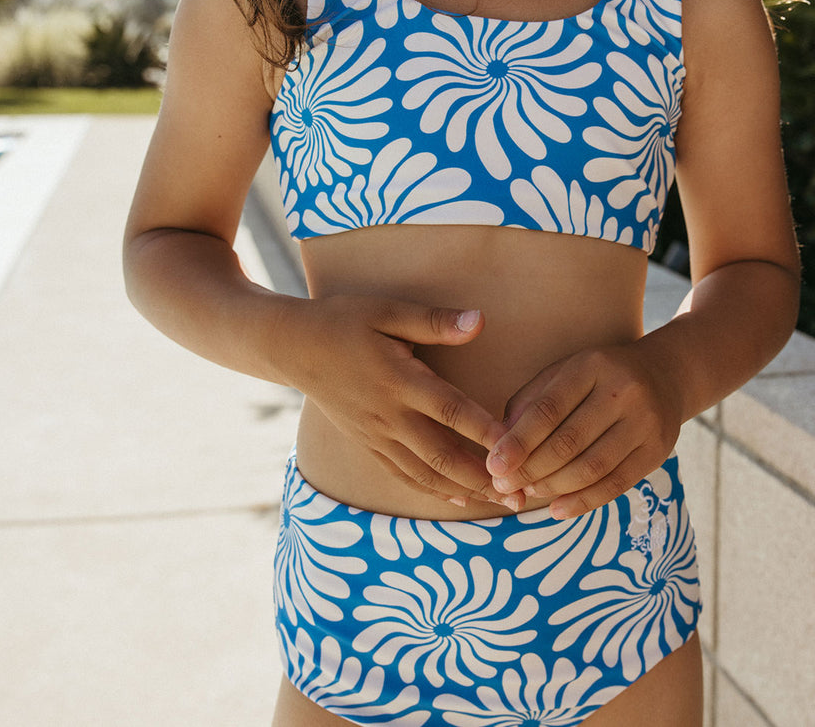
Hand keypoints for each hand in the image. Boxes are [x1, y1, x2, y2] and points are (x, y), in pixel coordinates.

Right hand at [289, 294, 507, 504]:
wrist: (293, 347)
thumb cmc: (343, 322)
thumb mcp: (387, 311)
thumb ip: (434, 321)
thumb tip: (480, 321)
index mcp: (400, 380)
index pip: (452, 411)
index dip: (486, 431)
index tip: (519, 446)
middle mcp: (390, 415)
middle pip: (444, 455)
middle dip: (484, 477)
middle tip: (521, 495)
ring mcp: (377, 434)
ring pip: (426, 473)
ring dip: (465, 490)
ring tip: (500, 503)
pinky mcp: (367, 443)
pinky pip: (403, 474)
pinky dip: (432, 490)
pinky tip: (458, 499)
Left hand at [484, 341, 681, 517]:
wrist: (664, 375)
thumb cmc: (598, 378)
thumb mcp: (563, 374)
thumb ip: (529, 403)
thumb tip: (500, 445)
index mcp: (591, 366)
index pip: (548, 409)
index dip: (519, 441)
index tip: (494, 465)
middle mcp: (622, 392)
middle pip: (569, 441)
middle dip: (531, 469)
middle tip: (505, 486)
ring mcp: (644, 422)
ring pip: (592, 467)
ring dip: (554, 487)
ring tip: (529, 493)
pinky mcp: (657, 451)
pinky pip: (616, 484)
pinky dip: (584, 502)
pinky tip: (558, 509)